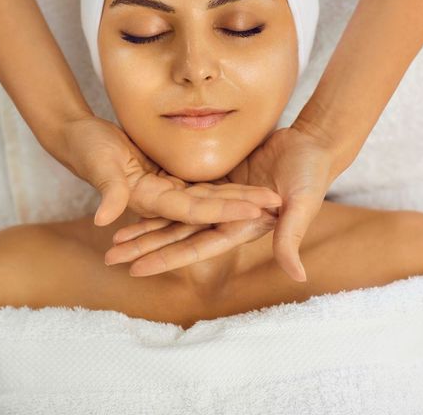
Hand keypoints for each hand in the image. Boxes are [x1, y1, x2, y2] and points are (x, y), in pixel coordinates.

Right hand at [57, 114, 282, 226]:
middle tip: (277, 203)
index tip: (254, 208)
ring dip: (239, 198)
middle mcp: (164, 200)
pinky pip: (203, 183)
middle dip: (243, 205)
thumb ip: (106, 188)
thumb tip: (104, 219)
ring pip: (211, 196)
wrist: (81, 138)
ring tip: (271, 197)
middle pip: (210, 206)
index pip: (194, 209)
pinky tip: (247, 184)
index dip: (224, 209)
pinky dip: (225, 185)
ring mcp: (169, 190)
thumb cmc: (85, 148)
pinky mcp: (170, 178)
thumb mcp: (97, 163)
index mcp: (149, 200)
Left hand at [104, 124, 340, 281]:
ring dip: (148, 227)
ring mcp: (219, 201)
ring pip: (175, 217)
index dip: (167, 257)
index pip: (197, 247)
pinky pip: (183, 193)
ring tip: (116, 238)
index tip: (136, 268)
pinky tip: (139, 203)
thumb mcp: (303, 203)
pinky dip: (162, 201)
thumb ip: (291, 236)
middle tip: (111, 257)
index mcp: (241, 228)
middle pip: (178, 237)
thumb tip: (297, 277)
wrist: (312, 145)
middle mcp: (225, 220)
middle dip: (146, 248)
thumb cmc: (310, 173)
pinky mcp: (217, 182)